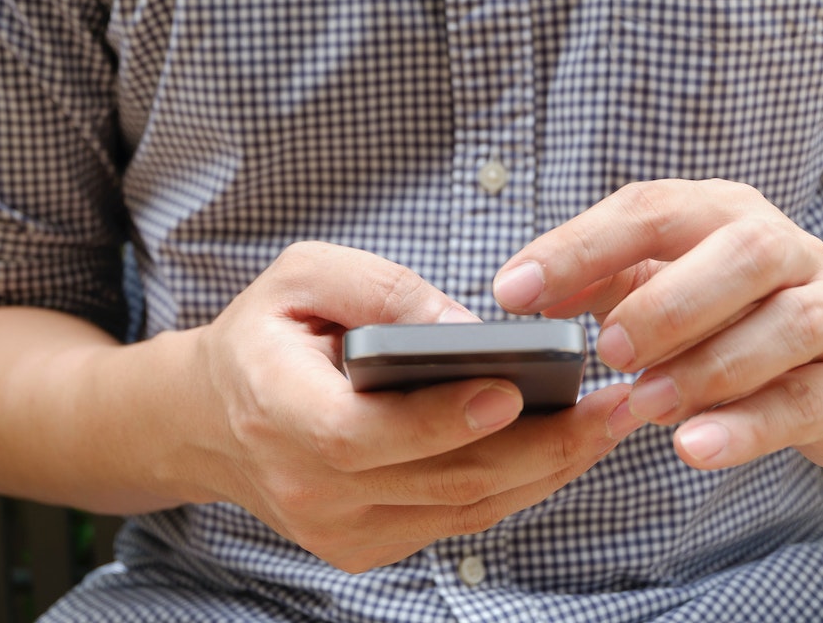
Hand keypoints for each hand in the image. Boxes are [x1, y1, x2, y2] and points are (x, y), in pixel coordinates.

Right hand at [185, 241, 641, 571]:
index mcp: (275, 409)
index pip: (359, 435)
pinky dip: (513, 486)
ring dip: (543, 471)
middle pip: (434, 482)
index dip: (436, 421)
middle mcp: (304, 486)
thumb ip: (378, 290)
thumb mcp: (300, 276)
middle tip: (609, 408)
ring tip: (606, 424)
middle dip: (535, 449)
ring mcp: (336, 529)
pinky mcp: (363, 545)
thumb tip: (466, 329)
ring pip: (459, 509)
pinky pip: (455, 520)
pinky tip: (559, 449)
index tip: (510, 391)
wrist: (213, 420)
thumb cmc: (264, 335)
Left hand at [493, 179, 822, 471]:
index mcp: (722, 212)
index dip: (578, 248)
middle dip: (666, 304)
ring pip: (786, 327)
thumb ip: (597, 283)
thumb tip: (524, 292)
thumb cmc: (728, 315)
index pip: (650, 210)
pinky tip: (693, 446)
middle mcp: (785, 249)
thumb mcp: (658, 284)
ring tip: (644, 403)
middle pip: (741, 255)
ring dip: (706, 367)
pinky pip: (805, 402)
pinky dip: (746, 427)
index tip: (512, 291)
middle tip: (608, 351)